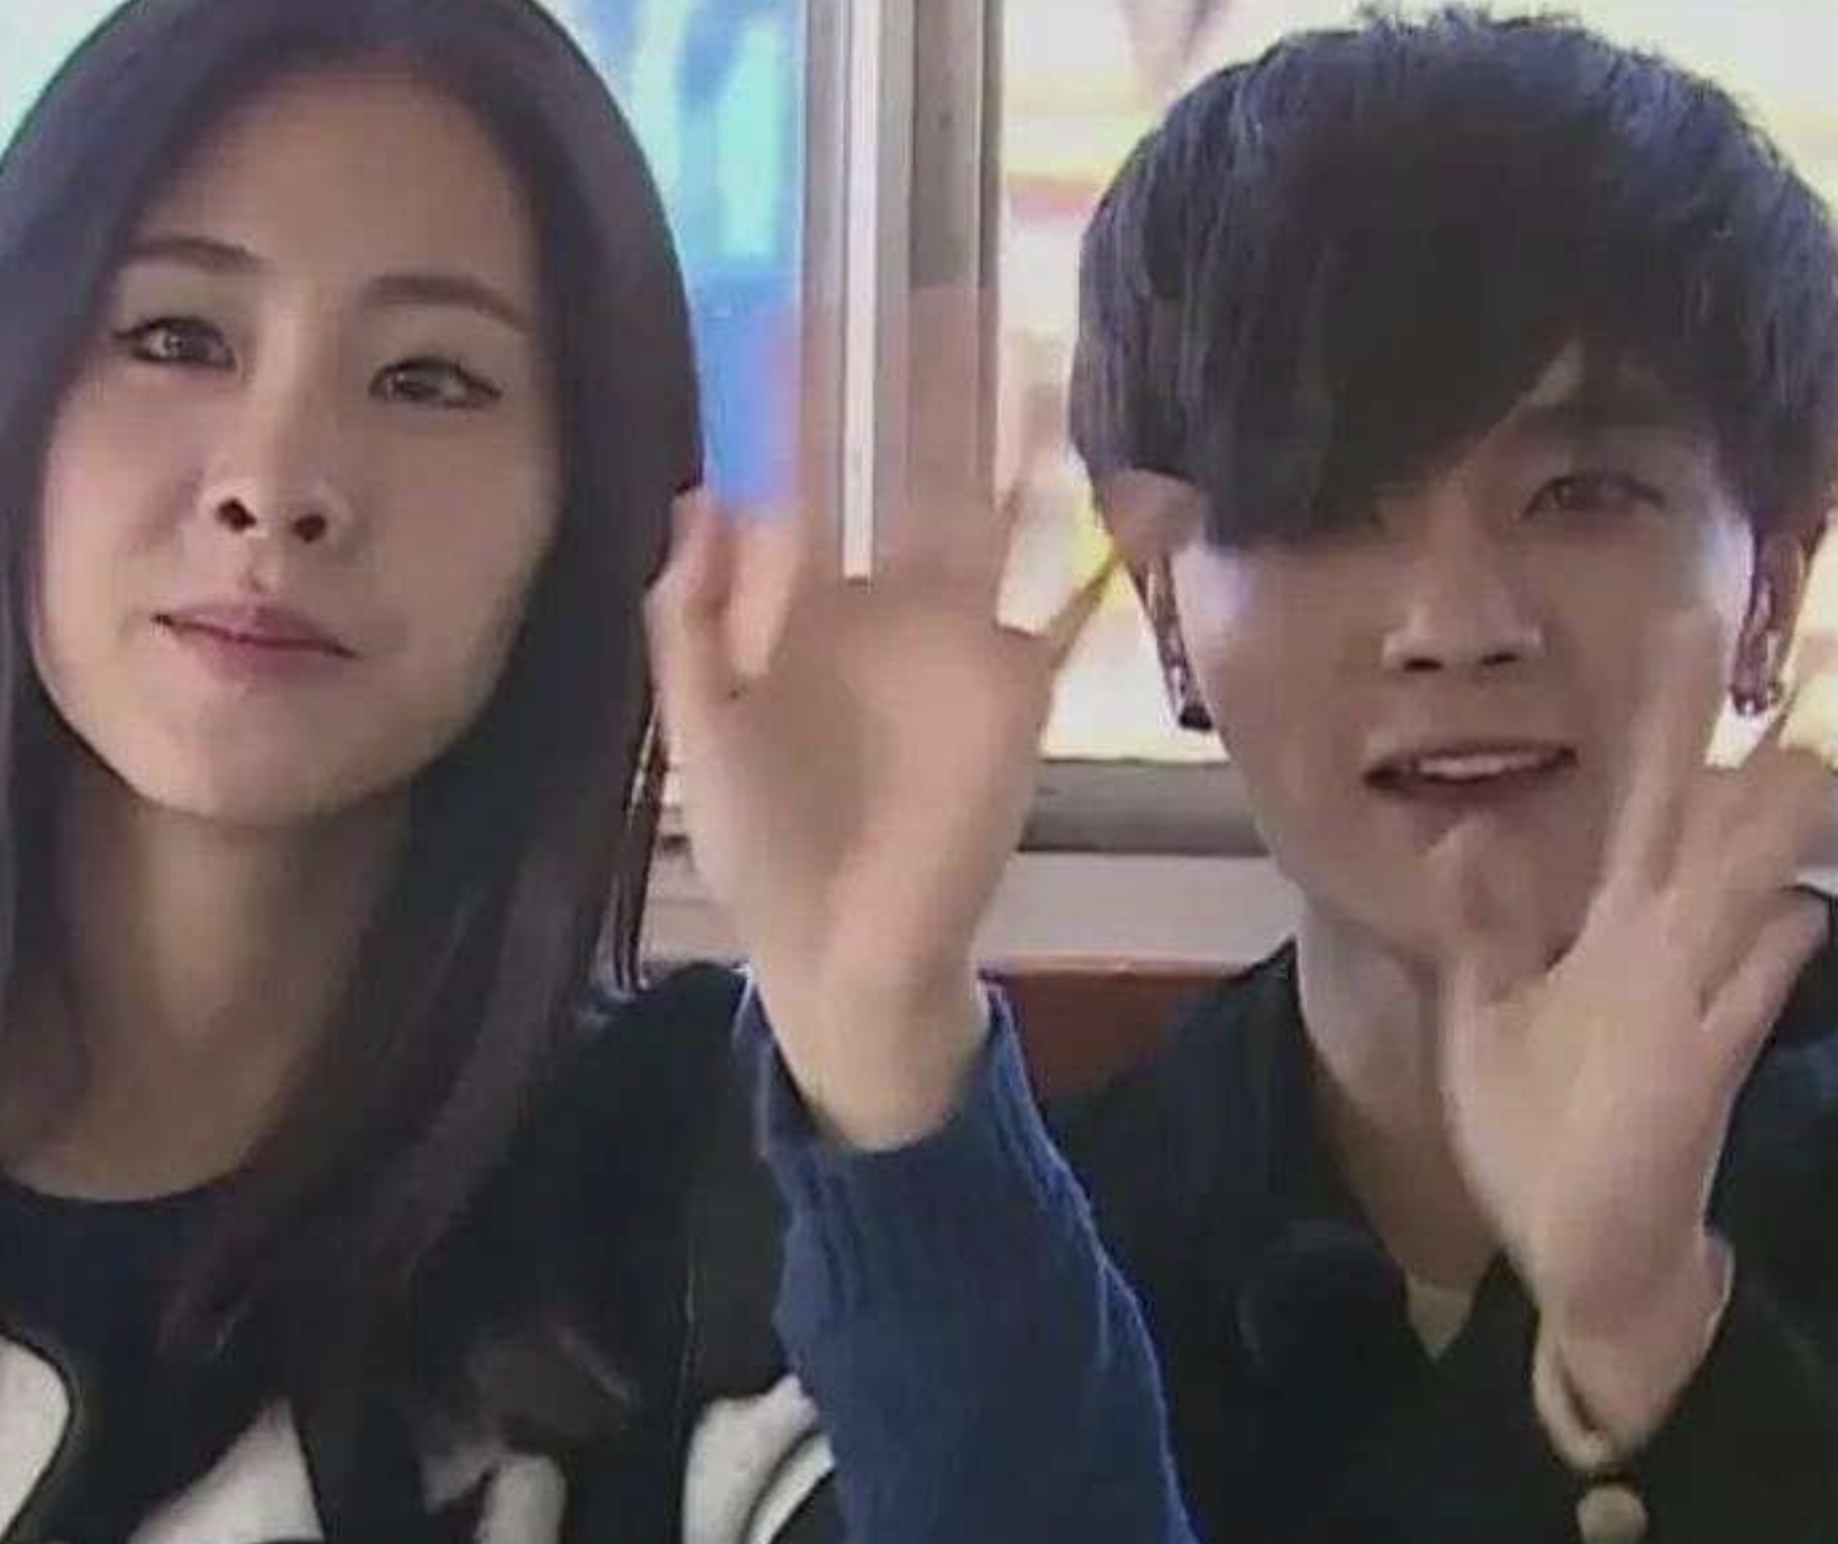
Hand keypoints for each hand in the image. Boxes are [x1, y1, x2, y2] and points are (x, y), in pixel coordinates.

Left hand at [645, 320, 1108, 1150]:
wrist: (839, 957)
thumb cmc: (763, 849)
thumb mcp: (700, 730)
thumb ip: (688, 621)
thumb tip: (701, 493)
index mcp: (802, 606)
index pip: (807, 479)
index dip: (801, 404)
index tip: (798, 316)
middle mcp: (888, 603)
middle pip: (909, 470)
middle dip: (922, 387)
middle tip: (937, 292)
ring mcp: (961, 642)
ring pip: (993, 515)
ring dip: (1012, 440)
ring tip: (1031, 354)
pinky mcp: (1017, 693)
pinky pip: (1070, 611)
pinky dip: (1110, 556)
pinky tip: (1149, 495)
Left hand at [1431, 611, 1833, 1434]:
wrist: (1581, 1256)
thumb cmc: (1541, 1134)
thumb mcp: (1485, 1014)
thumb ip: (1485, 925)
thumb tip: (1466, 831)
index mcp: (1614, 936)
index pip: (1644, 806)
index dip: (1661, 722)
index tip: (1680, 628)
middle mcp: (1660, 958)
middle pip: (1701, 830)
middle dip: (1738, 748)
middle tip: (1797, 656)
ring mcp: (1683, 1014)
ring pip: (1735, 907)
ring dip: (1769, 843)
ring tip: (1814, 764)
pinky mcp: (1690, 1082)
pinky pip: (1732, 1013)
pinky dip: (1760, 970)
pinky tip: (1798, 920)